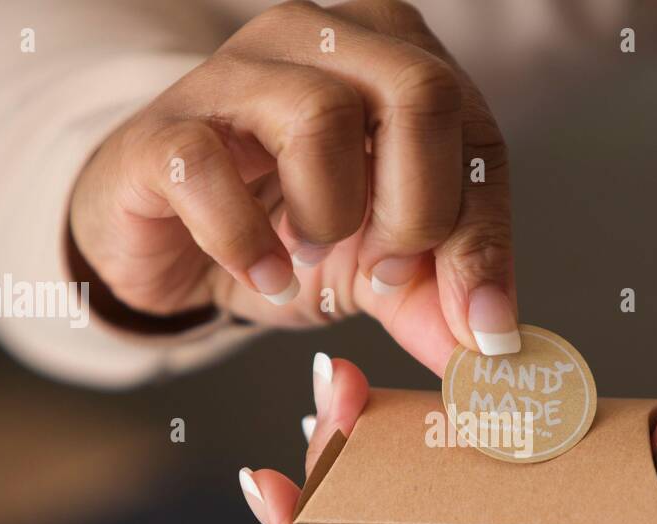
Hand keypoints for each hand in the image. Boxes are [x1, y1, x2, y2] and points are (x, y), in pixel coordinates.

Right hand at [69, 0, 518, 373]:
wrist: (170, 240)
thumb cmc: (284, 228)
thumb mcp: (381, 268)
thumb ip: (438, 298)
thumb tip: (493, 350)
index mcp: (395, 59)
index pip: (475, 133)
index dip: (485, 237)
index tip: (483, 329)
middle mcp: (321, 40)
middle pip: (420, 93)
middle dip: (419, 209)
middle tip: (386, 270)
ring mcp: (234, 72)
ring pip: (320, 116)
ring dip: (333, 215)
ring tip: (312, 253)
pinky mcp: (164, 129)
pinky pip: (211, 169)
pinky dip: (247, 240)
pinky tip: (264, 273)